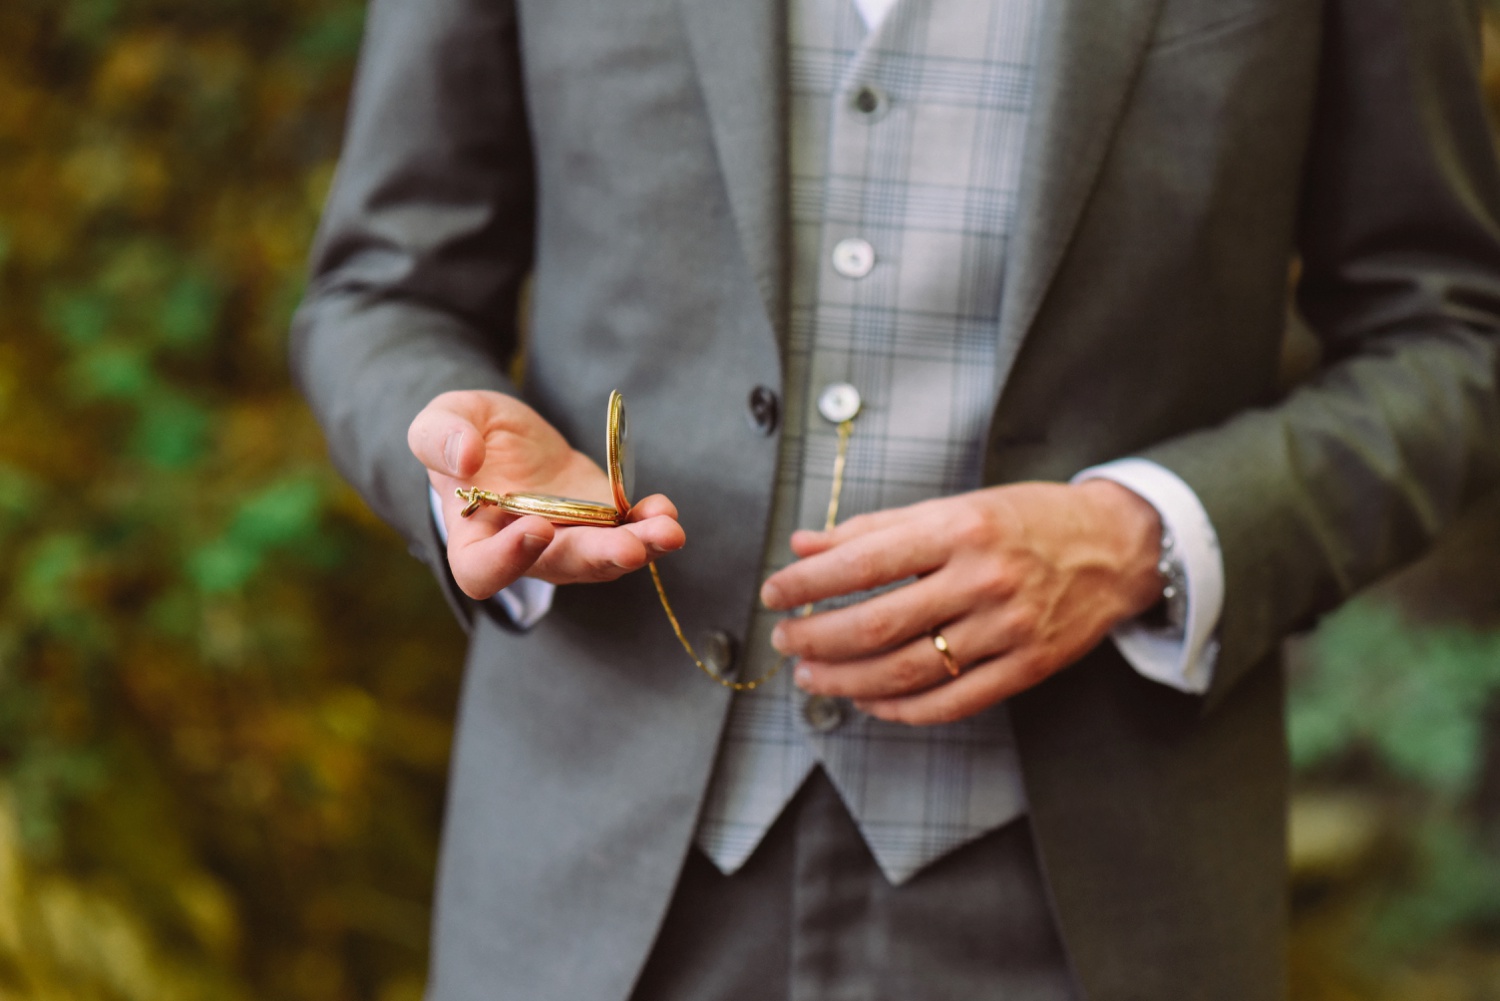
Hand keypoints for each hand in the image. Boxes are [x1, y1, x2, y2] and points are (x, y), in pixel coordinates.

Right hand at [408, 390, 684, 597]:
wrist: (502, 433)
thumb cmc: (463, 434)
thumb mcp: (440, 419)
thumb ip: (439, 436)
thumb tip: (465, 457)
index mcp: (472, 535)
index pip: (481, 571)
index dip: (508, 561)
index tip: (537, 528)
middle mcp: (524, 552)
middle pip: (561, 568)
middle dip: (599, 557)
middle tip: (629, 547)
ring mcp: (568, 540)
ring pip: (604, 558)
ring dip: (640, 547)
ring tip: (667, 530)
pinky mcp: (600, 522)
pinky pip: (629, 533)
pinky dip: (650, 524)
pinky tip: (664, 509)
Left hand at [759, 480, 1162, 724]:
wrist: (1117, 548)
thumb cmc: (1026, 522)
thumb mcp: (952, 507)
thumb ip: (875, 529)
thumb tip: (804, 546)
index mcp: (959, 529)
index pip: (862, 563)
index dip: (807, 584)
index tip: (775, 594)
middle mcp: (982, 580)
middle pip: (876, 626)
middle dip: (816, 638)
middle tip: (785, 641)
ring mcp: (1007, 630)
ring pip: (906, 672)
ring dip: (846, 681)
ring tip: (812, 675)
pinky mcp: (1027, 669)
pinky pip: (950, 703)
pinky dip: (899, 710)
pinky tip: (868, 702)